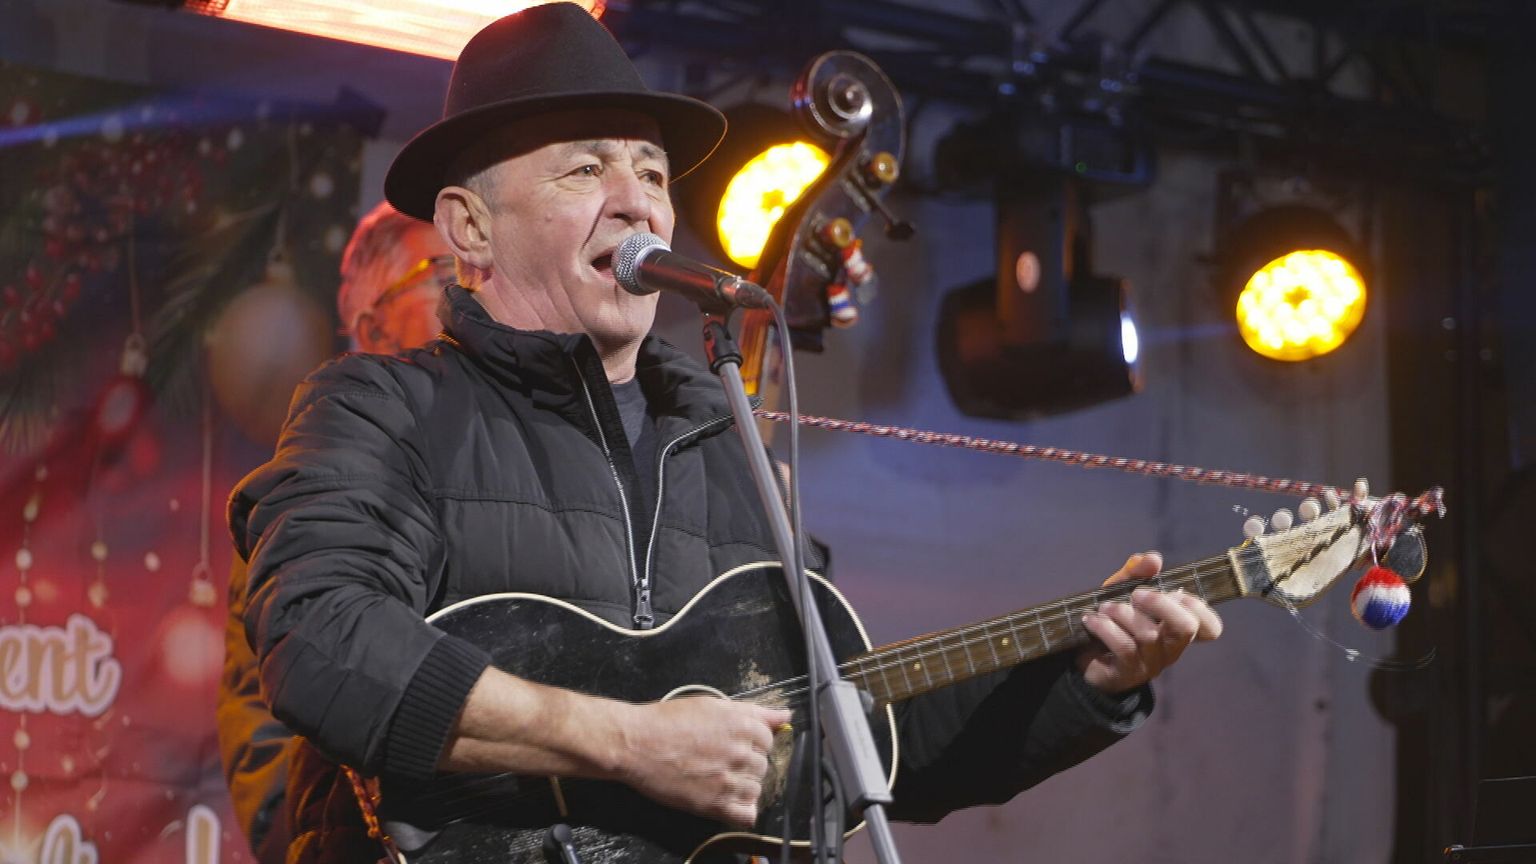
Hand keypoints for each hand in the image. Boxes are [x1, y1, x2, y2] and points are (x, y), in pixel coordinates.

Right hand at [616, 696, 790, 826]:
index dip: (751, 742)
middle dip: (746, 764)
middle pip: (763, 765)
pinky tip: (727, 800)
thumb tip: (784, 716)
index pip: (768, 740)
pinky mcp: (714, 803)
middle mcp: (740, 752)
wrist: (636, 743)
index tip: (734, 744)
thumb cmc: (667, 721)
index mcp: (742, 725)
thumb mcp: (713, 705)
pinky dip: (742, 810)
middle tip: (719, 760)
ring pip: (756, 789)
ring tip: (717, 778)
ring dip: (742, 786)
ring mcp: (729, 779)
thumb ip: (755, 712)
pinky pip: (746, 814)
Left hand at [1076, 551, 1223, 693]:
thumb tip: (1153, 559)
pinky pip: (1124, 647)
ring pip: (1148, 635)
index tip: (1174, 592)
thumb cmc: (1112, 620)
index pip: (1210, 628)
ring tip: (1105, 607)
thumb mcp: (1121, 591)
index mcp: (1176, 629)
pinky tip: (1091, 620)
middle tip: (1136, 594)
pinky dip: (1105, 628)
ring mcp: (1151, 663)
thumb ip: (1137, 573)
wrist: (1083, 655)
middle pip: (1185, 627)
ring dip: (1122, 613)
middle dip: (1160, 603)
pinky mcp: (1128, 673)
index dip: (1198, 607)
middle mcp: (1170, 648)